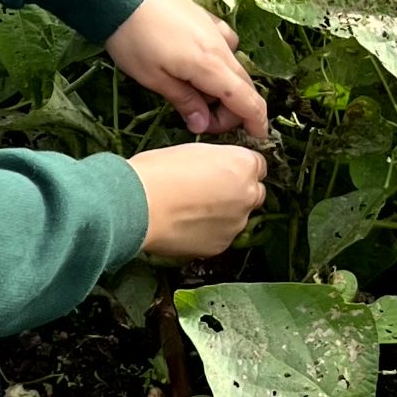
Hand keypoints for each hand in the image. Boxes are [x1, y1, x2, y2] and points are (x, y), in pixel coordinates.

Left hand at [106, 0, 268, 138]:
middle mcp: (221, 47)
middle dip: (232, 111)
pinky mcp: (205, 17)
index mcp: (211, 66)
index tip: (257, 139)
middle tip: (202, 122)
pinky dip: (222, 61)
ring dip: (225, 87)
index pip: (248, 100)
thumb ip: (184, 101)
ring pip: (235, 65)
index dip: (257, 123)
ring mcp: (215, 29)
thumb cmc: (133, 40)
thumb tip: (203, 124)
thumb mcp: (153, 79)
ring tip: (197, 95)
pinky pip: (226, 43)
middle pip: (243, 86)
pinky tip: (202, 63)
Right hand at [129, 143, 268, 260]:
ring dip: (222, 214)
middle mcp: (248, 195)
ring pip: (237, 217)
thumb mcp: (193, 150)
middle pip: (253, 193)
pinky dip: (208, 232)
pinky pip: (220, 236)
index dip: (237, 168)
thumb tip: (217, 169)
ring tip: (190, 209)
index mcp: (243, 164)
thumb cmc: (158, 173)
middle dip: (236, 192)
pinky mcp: (220, 246)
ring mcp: (236, 224)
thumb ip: (217, 161)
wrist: (138, 206)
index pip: (257, 165)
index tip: (223, 170)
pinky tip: (186, 224)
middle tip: (207, 189)